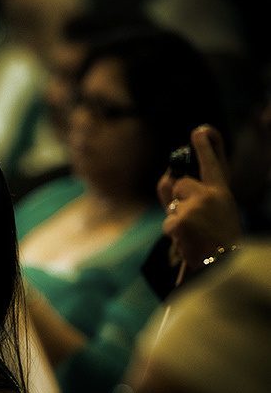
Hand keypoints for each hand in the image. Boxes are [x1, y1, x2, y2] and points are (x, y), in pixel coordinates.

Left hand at [157, 125, 242, 271]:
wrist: (224, 262)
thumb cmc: (219, 237)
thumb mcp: (215, 211)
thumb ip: (194, 194)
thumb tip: (168, 178)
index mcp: (222, 192)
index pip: (212, 164)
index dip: (205, 147)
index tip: (199, 131)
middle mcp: (209, 195)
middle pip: (179, 184)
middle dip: (180, 199)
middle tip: (195, 218)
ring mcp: (194, 207)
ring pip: (172, 206)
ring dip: (177, 219)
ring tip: (195, 233)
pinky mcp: (180, 221)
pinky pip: (168, 223)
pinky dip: (174, 233)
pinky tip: (189, 241)